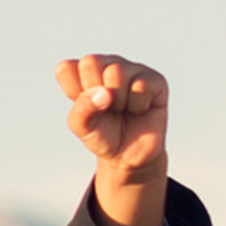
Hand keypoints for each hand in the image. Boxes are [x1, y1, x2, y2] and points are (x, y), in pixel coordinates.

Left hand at [54, 53, 170, 225]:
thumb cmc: (103, 141)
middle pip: (92, 63)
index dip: (74, 92)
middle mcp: (107, 66)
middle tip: (105, 113)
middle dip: (95, 95)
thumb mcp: (82, 128)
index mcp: (83, 74)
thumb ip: (83, 108)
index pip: (68, 68)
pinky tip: (140, 110)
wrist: (130, 161)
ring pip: (116, 70)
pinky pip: (142, 82)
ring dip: (117, 100)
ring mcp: (132, 71)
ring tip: (123, 113)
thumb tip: (106, 92)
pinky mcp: (156, 81)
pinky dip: (138, 101)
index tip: (84, 109)